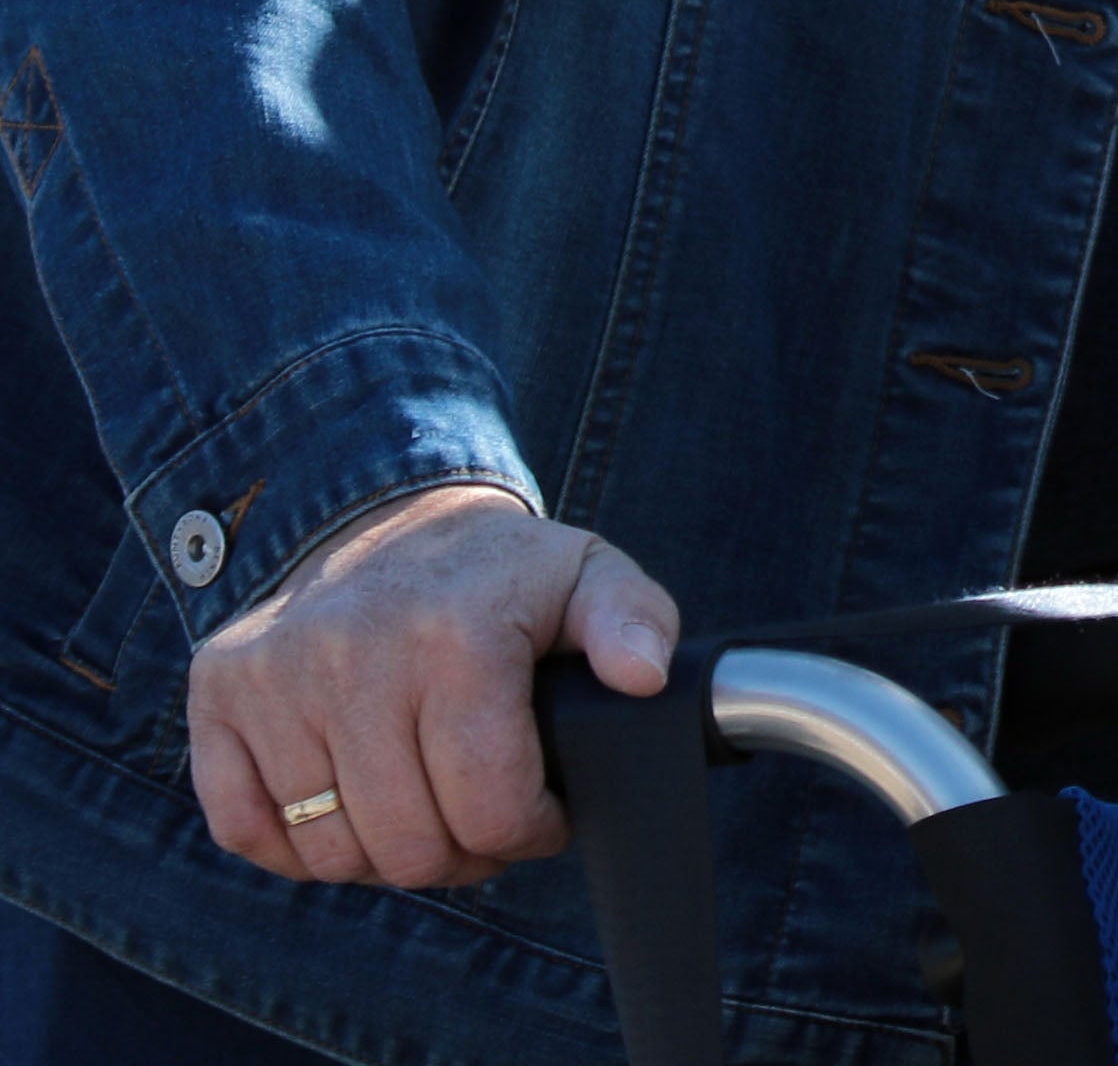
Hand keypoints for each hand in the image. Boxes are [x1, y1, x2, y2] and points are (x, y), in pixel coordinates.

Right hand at [186, 485, 677, 889]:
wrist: (388, 518)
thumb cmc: (497, 572)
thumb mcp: (588, 576)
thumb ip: (637, 623)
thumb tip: (645, 677)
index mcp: (454, 636)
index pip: (491, 807)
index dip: (529, 831)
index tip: (543, 814)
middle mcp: (352, 653)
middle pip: (410, 844)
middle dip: (463, 854)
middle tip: (483, 823)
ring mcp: (273, 676)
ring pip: (330, 852)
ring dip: (385, 856)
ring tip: (424, 815)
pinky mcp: (216, 691)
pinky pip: (247, 830)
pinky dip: (298, 846)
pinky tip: (349, 808)